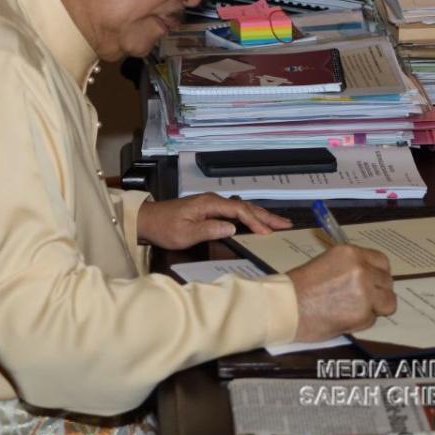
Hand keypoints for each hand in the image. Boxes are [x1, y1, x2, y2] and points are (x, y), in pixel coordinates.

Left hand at [136, 193, 291, 249]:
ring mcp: (212, 203)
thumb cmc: (164, 228)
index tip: (267, 233)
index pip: (239, 211)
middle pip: (245, 207)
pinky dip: (250, 217)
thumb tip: (232, 228)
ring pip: (242, 208)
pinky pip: (235, 211)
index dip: (254, 222)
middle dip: (266, 216)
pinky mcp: (210, 209)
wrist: (148, 220)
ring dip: (261, 216)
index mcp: (209, 204)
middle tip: (286, 224)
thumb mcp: (184, 234)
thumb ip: (209, 230)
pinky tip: (257, 222)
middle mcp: (213, 200)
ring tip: (279, 223)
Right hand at [287, 244, 395, 342]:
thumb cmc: (299, 287)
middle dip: (378, 292)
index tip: (372, 281)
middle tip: (359, 299)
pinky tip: (343, 317)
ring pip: (388, 302)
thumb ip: (350, 267)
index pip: (382, 262)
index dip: (378, 274)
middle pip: (388, 282)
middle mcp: (361, 269)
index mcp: (351, 253)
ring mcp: (365, 291)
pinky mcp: (363, 313)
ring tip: (353, 309)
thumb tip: (370, 275)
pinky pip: (374, 319)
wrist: (285, 307)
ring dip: (375, 307)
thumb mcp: (327, 263)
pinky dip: (362, 321)